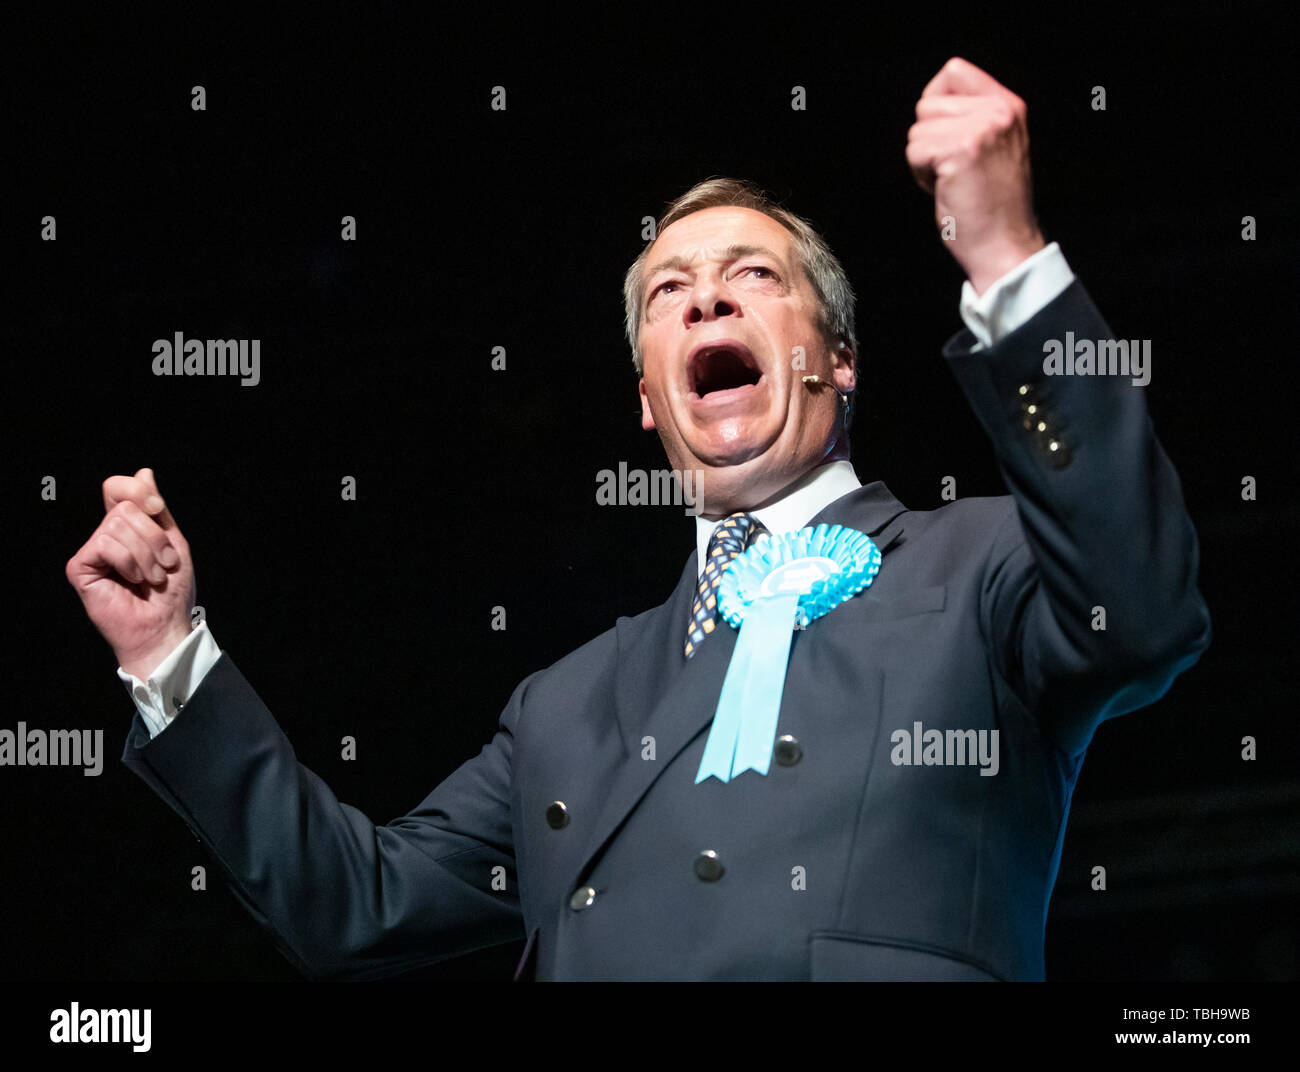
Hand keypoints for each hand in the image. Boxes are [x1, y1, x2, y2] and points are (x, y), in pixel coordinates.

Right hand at [66, 468, 195, 679]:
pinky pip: (105, 544)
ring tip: (151, 577)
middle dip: (154, 537)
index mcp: (127, 527)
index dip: (138, 491)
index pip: (118, 488)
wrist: (164, 625)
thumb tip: (143, 472)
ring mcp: (91, 551)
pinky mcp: (79, 567)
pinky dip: (129, 562)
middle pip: (125, 507)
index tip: (159, 510)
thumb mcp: (173, 542)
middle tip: (164, 565)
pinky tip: (132, 581)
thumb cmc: (172, 590)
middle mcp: (105, 536)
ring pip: (117, 525)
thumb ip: (157, 509)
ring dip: (146, 555)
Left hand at [906, 56, 1045, 294]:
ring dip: (925, 160)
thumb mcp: (994, 146)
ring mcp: (981, 129)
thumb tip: (929, 105)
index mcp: (1008, 105)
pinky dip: (922, 176)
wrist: (1004, 245)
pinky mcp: (960, 151)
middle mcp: (998, 111)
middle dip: (929, 140)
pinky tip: (946, 189)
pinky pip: (915, 152)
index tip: (947, 136)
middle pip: (927, 104)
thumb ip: (971, 118)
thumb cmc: (992, 205)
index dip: (936, 103)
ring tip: (953, 181)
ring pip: (918, 130)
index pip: (953, 72)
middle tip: (954, 170)